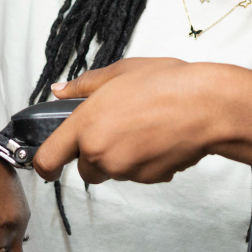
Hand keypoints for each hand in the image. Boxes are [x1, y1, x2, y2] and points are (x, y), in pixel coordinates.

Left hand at [33, 59, 221, 184]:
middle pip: (85, 169)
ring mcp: (124, 170)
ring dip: (122, 157)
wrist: (207, 107)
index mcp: (85, 125)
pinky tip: (159, 138)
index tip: (46, 165)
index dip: (44, 165)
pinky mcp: (148, 180)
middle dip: (96, 155)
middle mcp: (100, 152)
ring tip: (144, 127)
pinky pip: (137, 174)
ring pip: (113, 171)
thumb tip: (60, 90)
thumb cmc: (167, 85)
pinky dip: (144, 162)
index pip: (48, 159)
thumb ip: (84, 85)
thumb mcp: (119, 72)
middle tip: (117, 128)